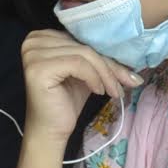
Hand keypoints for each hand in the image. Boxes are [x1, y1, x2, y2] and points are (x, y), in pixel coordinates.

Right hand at [20, 30, 140, 140]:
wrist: (50, 130)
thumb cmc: (65, 101)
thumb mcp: (86, 73)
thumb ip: (99, 59)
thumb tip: (134, 60)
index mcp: (42, 37)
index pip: (82, 39)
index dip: (106, 56)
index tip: (127, 75)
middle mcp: (33, 40)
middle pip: (84, 46)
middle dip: (110, 66)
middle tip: (128, 83)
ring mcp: (33, 54)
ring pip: (84, 54)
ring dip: (105, 74)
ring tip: (114, 91)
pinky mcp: (39, 67)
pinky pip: (78, 64)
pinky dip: (94, 77)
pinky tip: (99, 91)